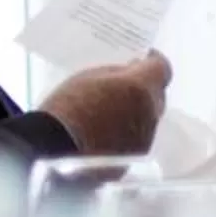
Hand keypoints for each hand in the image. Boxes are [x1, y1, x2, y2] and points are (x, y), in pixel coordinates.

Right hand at [40, 50, 173, 154]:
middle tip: (123, 86)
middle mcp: (150, 114)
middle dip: (143, 89)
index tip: (143, 58)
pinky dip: (125, 133)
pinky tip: (104, 134)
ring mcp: (144, 139)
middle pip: (156, 96)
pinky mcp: (133, 159)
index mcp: (140, 87)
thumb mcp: (87, 77)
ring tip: (108, 113)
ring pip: (146, 120)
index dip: (153, 61)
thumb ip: (116, 74)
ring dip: (134, 113)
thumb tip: (129, 74)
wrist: (54, 151)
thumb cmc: (67, 108)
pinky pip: (135, 139)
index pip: (162, 68)